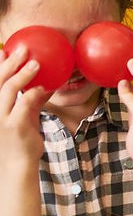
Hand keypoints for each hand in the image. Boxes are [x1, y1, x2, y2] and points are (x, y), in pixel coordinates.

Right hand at [0, 46, 52, 165]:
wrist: (17, 166)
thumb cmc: (20, 142)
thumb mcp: (25, 118)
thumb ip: (32, 102)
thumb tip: (44, 86)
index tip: (3, 50)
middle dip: (9, 63)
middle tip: (22, 49)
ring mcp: (2, 118)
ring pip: (9, 90)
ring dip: (22, 74)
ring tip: (36, 63)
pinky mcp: (14, 126)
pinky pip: (23, 105)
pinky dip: (31, 94)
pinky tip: (41, 87)